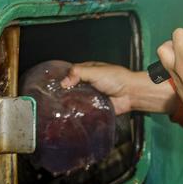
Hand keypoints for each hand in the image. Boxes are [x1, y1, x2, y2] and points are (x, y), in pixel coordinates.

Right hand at [61, 62, 176, 114]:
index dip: (62, 78)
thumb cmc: (117, 79)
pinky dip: (78, 110)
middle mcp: (89, 83)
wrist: (131, 94)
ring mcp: (91, 95)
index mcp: (88, 71)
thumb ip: (78, 73)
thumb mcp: (95, 71)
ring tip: (60, 106)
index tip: (52, 84)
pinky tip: (71, 113)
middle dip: (64, 92)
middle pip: (71, 88)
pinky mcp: (95, 106)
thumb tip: (63, 82)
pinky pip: (84, 109)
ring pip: (76, 99)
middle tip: (55, 98)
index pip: (70, 73)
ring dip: (70, 102)